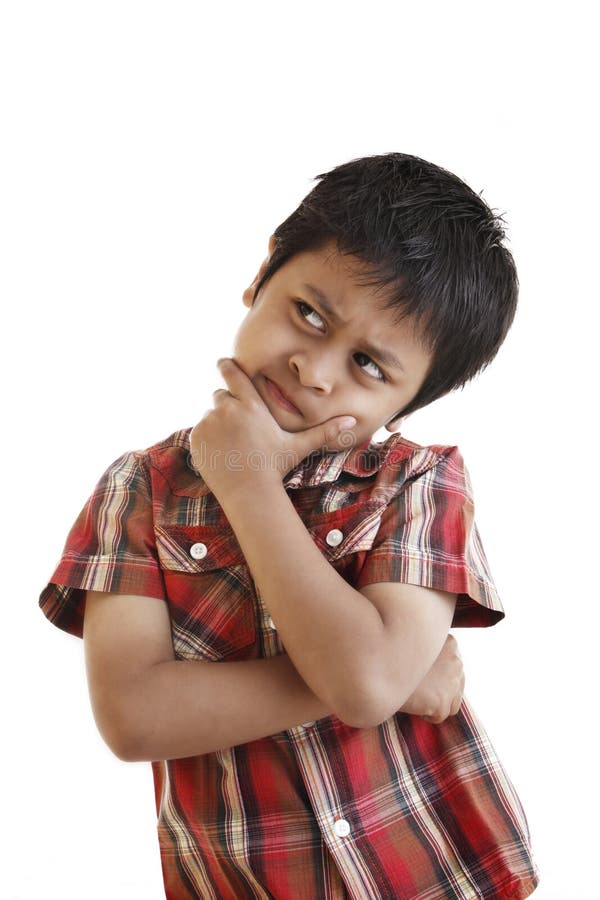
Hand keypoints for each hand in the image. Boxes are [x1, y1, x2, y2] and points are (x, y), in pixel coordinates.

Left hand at [190, 358, 356, 499]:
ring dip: (218, 424)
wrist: (249, 492)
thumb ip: (324, 431)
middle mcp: (227, 408)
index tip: (224, 362)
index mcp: (251, 404)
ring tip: (232, 445)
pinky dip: (207, 439)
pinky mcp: (197, 437)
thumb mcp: (299, 446)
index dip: (227, 365)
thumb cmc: (275, 468)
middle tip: (239, 427)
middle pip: (221, 395)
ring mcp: (209, 422)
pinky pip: (200, 431)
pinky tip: (222, 454)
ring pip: (210, 415)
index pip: (233, 372)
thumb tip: (353, 421)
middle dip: (228, 405)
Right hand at [399, 635, 464, 723]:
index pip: (455, 669)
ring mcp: (451, 682)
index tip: (422, 678)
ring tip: (416, 696)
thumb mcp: (418, 645)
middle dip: (438, 691)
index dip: (438, 677)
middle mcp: (457, 661)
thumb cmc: (392, 656)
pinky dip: (426, 715)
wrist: (377, 669)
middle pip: (456, 687)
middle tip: (418, 689)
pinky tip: (413, 703)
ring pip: (452, 704)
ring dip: (435, 704)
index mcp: (452, 644)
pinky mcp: (442, 701)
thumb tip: (438, 671)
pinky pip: (439, 716)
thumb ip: (433, 652)